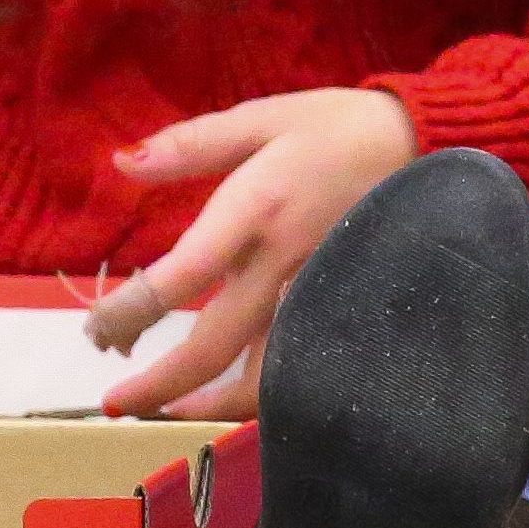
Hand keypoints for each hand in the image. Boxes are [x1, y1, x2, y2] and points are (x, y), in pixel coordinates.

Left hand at [82, 87, 424, 418]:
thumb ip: (191, 144)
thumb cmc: (339, 127)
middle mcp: (283, 263)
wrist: (429, 144)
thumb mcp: (263, 117)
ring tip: (168, 410)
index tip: (99, 328)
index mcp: (257, 210)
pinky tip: (230, 397)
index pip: (183, 275)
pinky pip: (296, 365)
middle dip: (158, 382)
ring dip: (207, 403)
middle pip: (212, 346)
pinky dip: (260, 394)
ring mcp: (315, 294)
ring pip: (260, 375)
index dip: (132, 310)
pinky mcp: (339, 308)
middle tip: (116, 399)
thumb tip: (122, 162)